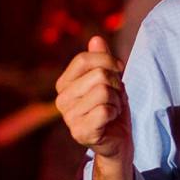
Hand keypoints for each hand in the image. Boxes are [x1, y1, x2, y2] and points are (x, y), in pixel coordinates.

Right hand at [54, 37, 131, 163]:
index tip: (118, 71)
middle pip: (99, 75)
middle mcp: (61, 99)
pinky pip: (105, 110)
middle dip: (116, 85)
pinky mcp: (80, 132)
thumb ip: (102, 59)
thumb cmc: (112, 107)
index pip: (85, 59)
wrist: (118, 140)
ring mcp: (69, 117)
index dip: (108, 61)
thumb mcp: (110, 79)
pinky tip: (110, 120)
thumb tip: (96, 39)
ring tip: (112, 109)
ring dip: (117, 101)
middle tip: (115, 98)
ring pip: (103, 92)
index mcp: (64, 84)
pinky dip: (114, 113)